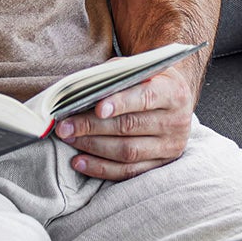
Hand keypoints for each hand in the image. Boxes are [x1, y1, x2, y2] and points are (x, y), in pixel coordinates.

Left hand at [55, 63, 195, 179]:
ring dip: (93, 147)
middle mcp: (176, 121)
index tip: (97, 108)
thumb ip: (114, 75)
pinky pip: (128, 172)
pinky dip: (101, 168)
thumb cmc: (147, 81)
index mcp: (173, 92)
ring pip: (128, 152)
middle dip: (93, 127)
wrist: (173, 99)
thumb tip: (80, 89)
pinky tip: (79, 162)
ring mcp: (170, 146)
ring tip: (69, 139)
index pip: (146, 98)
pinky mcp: (160, 164)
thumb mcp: (138, 69)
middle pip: (131, 127)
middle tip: (65, 126)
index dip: (121, 103)